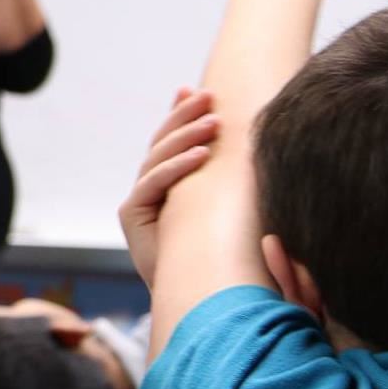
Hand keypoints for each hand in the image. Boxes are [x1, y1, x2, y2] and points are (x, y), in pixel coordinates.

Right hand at [120, 88, 219, 285]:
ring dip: (185, 135)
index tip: (202, 91)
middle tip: (208, 96)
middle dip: (184, 115)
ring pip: (157, 157)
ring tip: (213, 122)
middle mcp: (149, 189)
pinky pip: (153, 183)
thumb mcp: (229, 207)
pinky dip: (178, 167)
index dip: (183, 114)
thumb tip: (255, 147)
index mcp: (168, 184)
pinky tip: (202, 154)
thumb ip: (230, 178)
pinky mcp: (132, 216)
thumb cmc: (224, 254)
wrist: (202, 297)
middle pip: (162, 142)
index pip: (174, 141)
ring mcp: (138, 201)